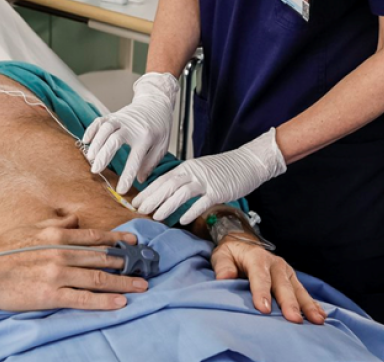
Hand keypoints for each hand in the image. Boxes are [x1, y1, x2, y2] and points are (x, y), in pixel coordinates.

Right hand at [0, 215, 148, 311]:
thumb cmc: (1, 249)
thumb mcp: (29, 228)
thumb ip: (55, 223)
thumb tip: (74, 219)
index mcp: (56, 234)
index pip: (94, 236)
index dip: (117, 239)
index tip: (134, 242)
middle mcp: (60, 251)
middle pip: (101, 257)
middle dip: (126, 262)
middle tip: (145, 266)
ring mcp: (57, 274)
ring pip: (97, 277)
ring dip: (123, 281)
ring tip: (141, 285)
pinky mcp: (50, 294)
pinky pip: (83, 298)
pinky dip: (104, 300)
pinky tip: (120, 301)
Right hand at [83, 72, 178, 194]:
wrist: (156, 101)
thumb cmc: (160, 126)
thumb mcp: (162, 145)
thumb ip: (151, 163)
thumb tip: (140, 180)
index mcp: (146, 137)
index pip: (135, 159)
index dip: (127, 175)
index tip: (121, 190)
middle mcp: (132, 127)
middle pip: (115, 140)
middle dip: (104, 156)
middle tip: (95, 170)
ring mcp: (121, 119)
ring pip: (105, 129)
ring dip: (96, 143)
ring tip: (90, 158)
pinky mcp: (113, 115)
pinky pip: (100, 120)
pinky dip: (91, 129)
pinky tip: (86, 141)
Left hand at [132, 128, 286, 223]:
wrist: (248, 162)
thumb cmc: (224, 169)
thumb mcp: (200, 170)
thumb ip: (185, 180)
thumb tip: (168, 193)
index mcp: (187, 168)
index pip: (162, 179)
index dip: (148, 191)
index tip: (135, 201)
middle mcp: (193, 173)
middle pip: (167, 185)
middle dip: (151, 199)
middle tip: (138, 210)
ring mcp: (206, 181)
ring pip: (181, 193)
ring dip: (167, 205)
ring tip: (156, 216)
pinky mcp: (218, 190)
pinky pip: (202, 202)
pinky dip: (191, 211)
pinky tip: (183, 220)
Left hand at [212, 233, 326, 324]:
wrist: (243, 244)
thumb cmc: (232, 254)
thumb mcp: (222, 255)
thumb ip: (223, 266)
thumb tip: (224, 278)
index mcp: (256, 258)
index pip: (260, 277)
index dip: (262, 293)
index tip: (264, 309)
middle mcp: (275, 263)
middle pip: (282, 285)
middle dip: (289, 303)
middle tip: (293, 319)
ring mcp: (286, 271)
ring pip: (297, 289)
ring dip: (307, 305)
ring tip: (317, 320)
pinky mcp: (292, 278)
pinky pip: (303, 292)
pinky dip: (313, 304)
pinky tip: (321, 315)